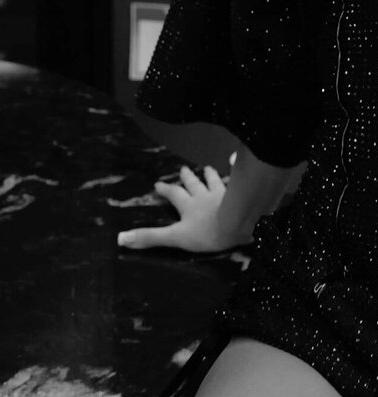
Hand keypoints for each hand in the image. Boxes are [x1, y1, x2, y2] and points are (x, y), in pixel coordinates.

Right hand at [117, 164, 250, 252]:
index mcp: (188, 206)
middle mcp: (203, 196)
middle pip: (194, 184)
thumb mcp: (175, 237)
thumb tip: (121, 238)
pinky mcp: (237, 194)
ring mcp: (222, 194)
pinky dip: (235, 166)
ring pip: (213, 181)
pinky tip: (234, 158)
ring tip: (207, 168)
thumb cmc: (205, 233)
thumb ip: (150, 237)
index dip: (166, 190)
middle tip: (183, 169)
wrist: (236, 224)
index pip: (174, 194)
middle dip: (187, 178)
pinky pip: (236, 177)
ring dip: (209, 174)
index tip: (158, 184)